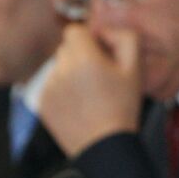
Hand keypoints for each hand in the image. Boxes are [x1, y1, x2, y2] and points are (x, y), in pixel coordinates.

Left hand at [38, 23, 141, 156]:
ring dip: (71, 75)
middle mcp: (61, 69)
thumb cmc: (123, 108)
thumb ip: (125, 38)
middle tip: (99, 78)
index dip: (89, 39)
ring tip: (90, 96)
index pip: (74, 31)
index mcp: (83, 58)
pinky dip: (63, 93)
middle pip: (66, 49)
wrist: (105, 146)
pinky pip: (52, 87)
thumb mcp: (135, 69)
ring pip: (59, 68)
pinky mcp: (42, 103)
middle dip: (81, 57)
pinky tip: (80, 107)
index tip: (100, 54)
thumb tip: (105, 31)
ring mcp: (49, 87)